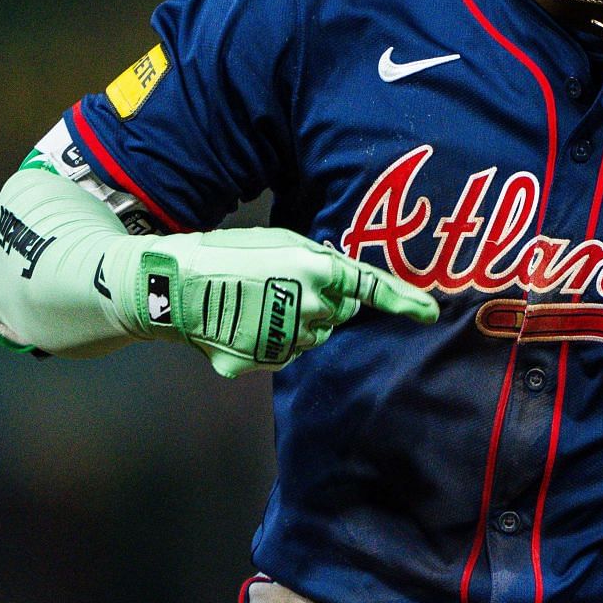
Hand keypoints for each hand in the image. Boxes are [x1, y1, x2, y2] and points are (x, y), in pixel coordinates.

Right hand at [115, 228, 438, 376]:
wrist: (174, 283)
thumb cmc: (230, 252)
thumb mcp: (283, 241)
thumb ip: (322, 263)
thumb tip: (350, 289)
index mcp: (318, 270)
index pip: (371, 287)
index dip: (404, 300)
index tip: (429, 313)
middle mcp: (309, 307)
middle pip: (340, 314)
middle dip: (325, 303)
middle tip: (284, 285)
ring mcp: (286, 338)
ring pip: (314, 336)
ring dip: (299, 323)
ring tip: (259, 302)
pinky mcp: (262, 360)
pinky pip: (285, 353)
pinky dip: (272, 341)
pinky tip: (245, 322)